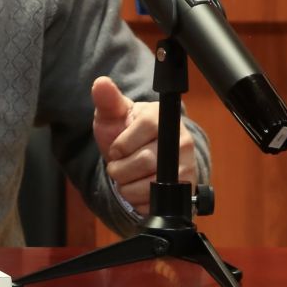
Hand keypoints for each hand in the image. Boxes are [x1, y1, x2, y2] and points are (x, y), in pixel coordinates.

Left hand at [91, 76, 196, 214]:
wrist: (141, 159)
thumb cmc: (125, 134)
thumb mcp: (113, 116)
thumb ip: (107, 100)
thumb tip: (100, 82)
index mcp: (162, 118)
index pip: (144, 129)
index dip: (122, 144)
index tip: (117, 148)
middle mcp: (181, 140)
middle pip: (144, 161)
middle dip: (120, 169)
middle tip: (119, 165)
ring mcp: (186, 166)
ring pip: (147, 185)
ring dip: (126, 187)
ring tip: (128, 176)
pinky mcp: (185, 189)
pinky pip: (155, 203)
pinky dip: (138, 201)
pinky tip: (139, 189)